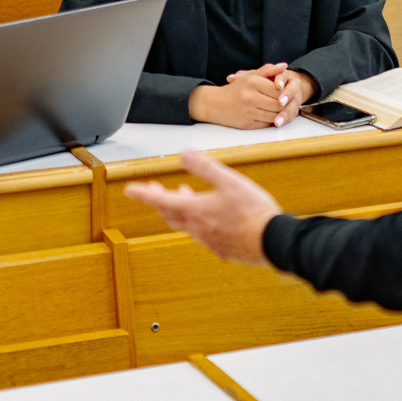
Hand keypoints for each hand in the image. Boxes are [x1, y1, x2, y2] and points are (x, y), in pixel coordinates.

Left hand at [125, 149, 281, 264]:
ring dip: (178, 208)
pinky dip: (194, 219)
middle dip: (159, 200)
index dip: (144, 194)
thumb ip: (205, 167)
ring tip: (184, 194)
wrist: (270, 241)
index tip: (130, 190)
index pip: (162, 200)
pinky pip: (199, 232)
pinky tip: (207, 213)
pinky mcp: (220, 247)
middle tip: (154, 190)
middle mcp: (197, 227)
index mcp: (195, 210)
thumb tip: (184, 154)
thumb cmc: (252, 211)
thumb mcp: (229, 181)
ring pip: (184, 223)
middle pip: (169, 214)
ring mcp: (208, 240)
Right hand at [188, 62, 316, 128]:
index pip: (277, 89)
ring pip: (274, 115)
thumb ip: (268, 70)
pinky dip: (270, 120)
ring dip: (279, 114)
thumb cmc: (236, 89)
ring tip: (280, 109)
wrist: (216, 104)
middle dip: (284, 104)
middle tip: (287, 102)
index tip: (286, 91)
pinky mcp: (247, 124)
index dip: (284, 91)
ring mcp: (248, 112)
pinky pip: (266, 123)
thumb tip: (285, 66)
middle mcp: (250, 97)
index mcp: (252, 83)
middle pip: (277, 103)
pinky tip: (270, 115)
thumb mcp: (250, 76)